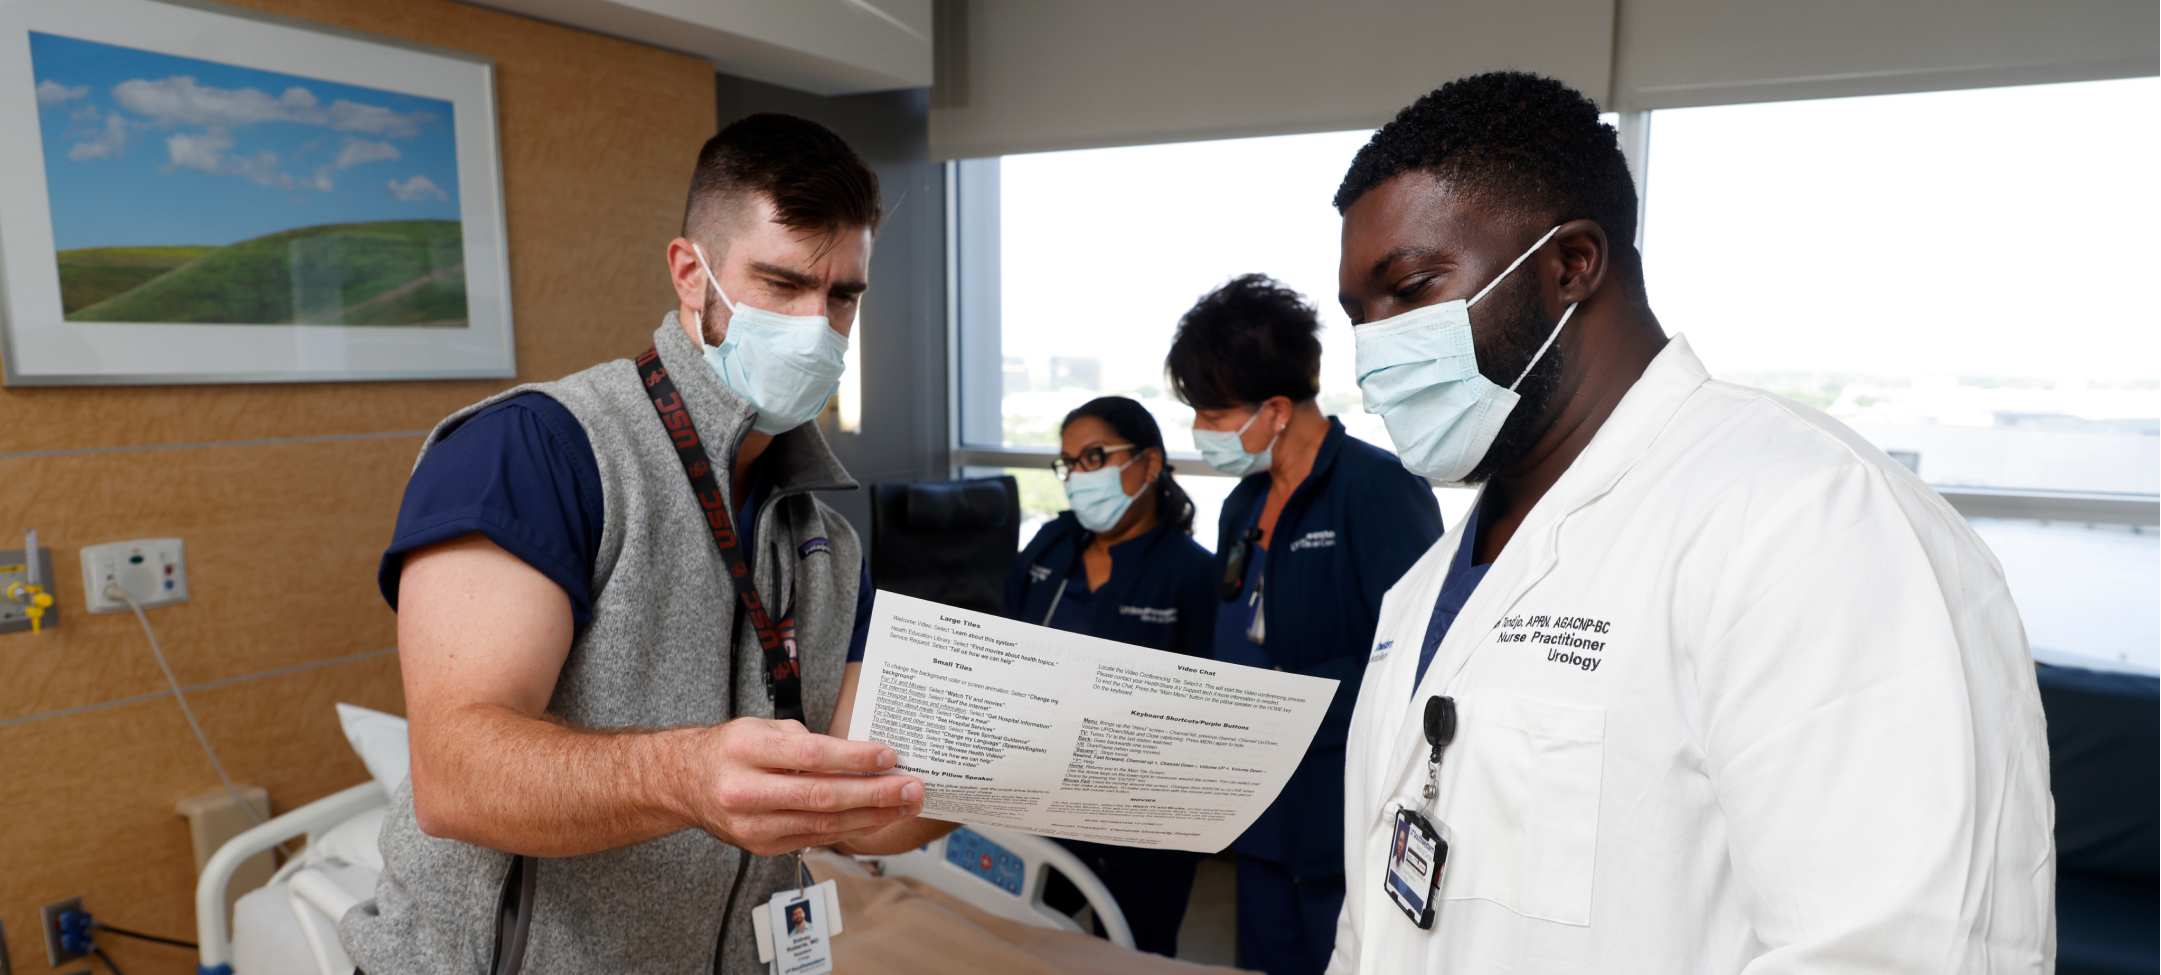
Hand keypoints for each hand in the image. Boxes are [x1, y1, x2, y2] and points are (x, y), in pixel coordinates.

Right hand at [684, 717, 923, 854]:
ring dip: (871, 816)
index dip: (854, 758)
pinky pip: (815, 837)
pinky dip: (850, 829)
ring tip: (905, 805)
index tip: (889, 756)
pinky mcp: (761, 846)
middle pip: (822, 796)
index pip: (811, 755)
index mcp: (746, 750)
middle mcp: (746, 791)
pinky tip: (876, 819)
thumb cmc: (730, 749)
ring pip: (823, 823)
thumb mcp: (761, 729)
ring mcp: (753, 825)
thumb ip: (805, 742)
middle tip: (911, 788)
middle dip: (875, 794)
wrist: (685, 783)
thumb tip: (859, 756)